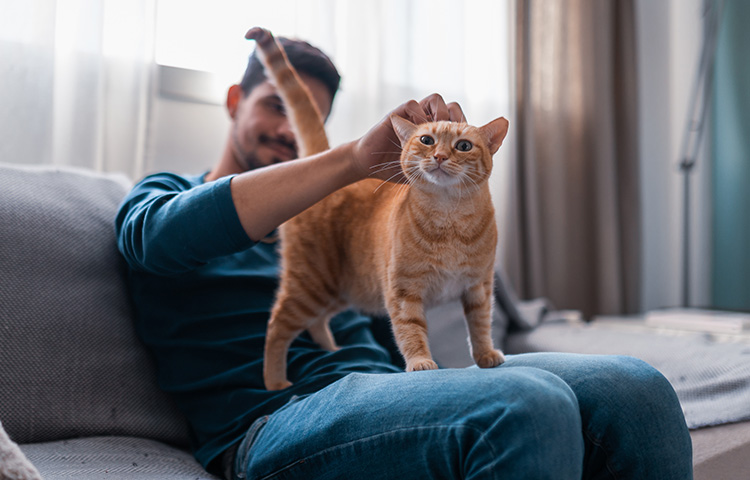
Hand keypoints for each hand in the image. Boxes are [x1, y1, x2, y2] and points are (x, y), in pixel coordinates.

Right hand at [351, 94, 465, 182]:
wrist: (369, 165)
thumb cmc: (396, 171)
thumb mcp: (424, 172)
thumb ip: (441, 169)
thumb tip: (466, 174)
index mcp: (436, 134)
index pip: (458, 121)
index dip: (463, 128)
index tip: (463, 141)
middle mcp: (427, 122)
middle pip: (450, 107)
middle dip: (454, 119)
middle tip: (452, 135)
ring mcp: (413, 117)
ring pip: (435, 100)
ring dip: (439, 113)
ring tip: (436, 130)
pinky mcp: (398, 115)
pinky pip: (413, 104)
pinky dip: (417, 114)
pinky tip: (417, 131)